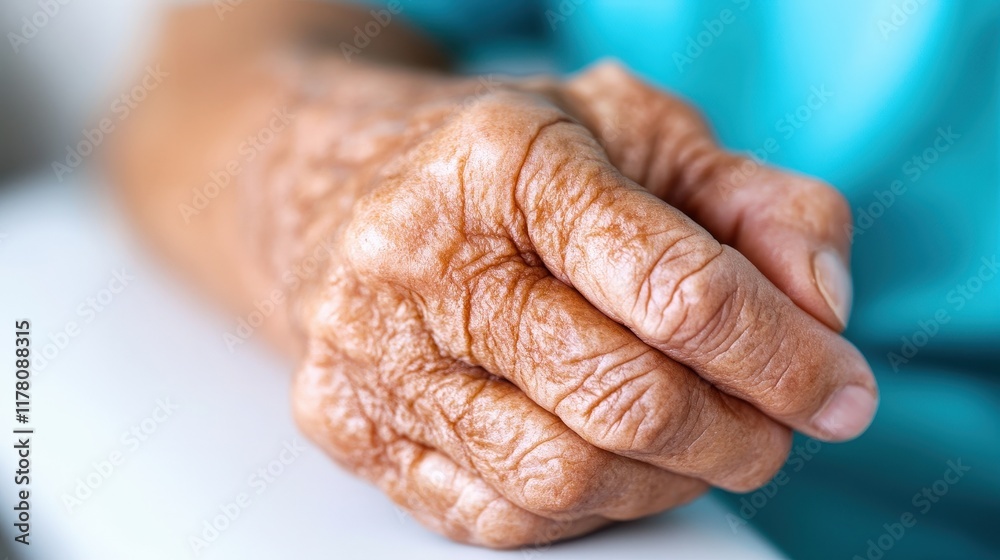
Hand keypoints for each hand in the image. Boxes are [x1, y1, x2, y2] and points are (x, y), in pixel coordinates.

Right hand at [284, 60, 876, 546]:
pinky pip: (497, 518)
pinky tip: (608, 456)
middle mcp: (419, 258)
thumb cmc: (502, 161)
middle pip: (623, 400)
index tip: (837, 389)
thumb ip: (754, 203)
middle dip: (738, 434)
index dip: (782, 357)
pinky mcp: (351, 427)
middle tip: (774, 425)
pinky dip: (586, 507)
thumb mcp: (639, 134)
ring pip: (562, 478)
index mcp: (504, 160)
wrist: (340, 191)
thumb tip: (821, 307)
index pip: (675, 290)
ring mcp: (372, 353)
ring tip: (694, 439)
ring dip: (665, 479)